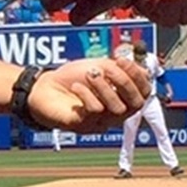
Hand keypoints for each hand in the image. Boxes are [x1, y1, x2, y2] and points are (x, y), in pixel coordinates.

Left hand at [25, 54, 149, 130]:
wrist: (42, 89)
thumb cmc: (71, 78)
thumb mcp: (99, 67)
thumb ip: (120, 69)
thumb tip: (144, 71)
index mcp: (121, 98)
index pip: (144, 93)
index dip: (137, 76)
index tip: (121, 59)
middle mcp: (114, 113)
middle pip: (135, 104)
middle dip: (124, 82)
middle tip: (106, 68)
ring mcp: (100, 122)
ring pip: (116, 109)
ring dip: (104, 87)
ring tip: (90, 74)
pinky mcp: (84, 126)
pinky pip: (95, 111)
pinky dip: (87, 95)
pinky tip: (76, 87)